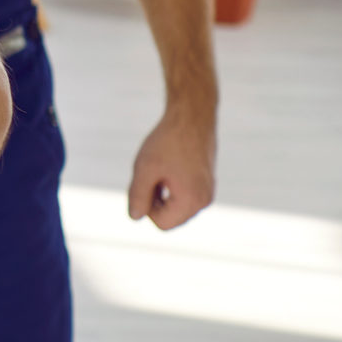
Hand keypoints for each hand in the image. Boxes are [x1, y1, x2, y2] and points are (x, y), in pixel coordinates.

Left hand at [128, 102, 215, 229]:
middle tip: (150, 173)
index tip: (144, 181)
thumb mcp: (145, 168)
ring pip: (176, 206)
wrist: (192, 117)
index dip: (145, 206)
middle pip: (170, 218)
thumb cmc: (167, 142)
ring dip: (161, 192)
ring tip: (158, 168)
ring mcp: (207, 192)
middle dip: (154, 200)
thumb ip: (138, 196)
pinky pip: (184, 195)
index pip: (161, 224)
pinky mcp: (206, 182)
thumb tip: (134, 217)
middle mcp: (204, 201)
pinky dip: (171, 185)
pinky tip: (166, 166)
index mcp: (192, 201)